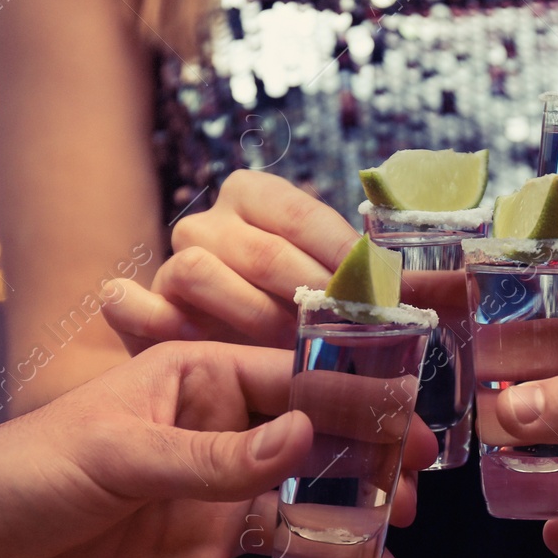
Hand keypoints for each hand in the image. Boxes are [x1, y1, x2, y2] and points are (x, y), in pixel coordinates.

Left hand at [0, 341, 433, 557]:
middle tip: (414, 510)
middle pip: (314, 469)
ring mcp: (204, 527)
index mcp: (199, 394)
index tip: (412, 429)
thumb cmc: (18, 473)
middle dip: (370, 488)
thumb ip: (214, 456)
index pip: (294, 387)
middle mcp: (216, 458)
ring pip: (298, 545)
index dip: (356, 406)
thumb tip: (307, 438)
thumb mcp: (116, 453)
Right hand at [102, 170, 357, 350]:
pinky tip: (183, 336)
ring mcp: (169, 262)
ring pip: (199, 270)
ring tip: (286, 349)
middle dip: (308, 295)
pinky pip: (128, 302)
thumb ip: (370, 278)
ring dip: (250, 314)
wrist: (221, 360)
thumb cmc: (290, 317)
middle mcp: (208, 223)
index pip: (300, 213)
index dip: (340, 253)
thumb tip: (429, 287)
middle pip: (260, 249)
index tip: (378, 290)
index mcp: (254, 196)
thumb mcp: (330, 285)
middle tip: (344, 332)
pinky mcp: (137, 308)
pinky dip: (150, 316)